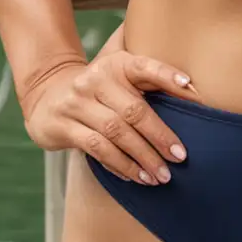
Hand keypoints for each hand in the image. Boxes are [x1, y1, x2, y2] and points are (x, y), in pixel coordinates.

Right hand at [20, 40, 195, 183]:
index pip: (145, 67)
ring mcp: (76, 103)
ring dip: (142, 158)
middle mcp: (94, 80)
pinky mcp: (63, 126)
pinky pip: (96, 149)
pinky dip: (119, 165)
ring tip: (161, 175)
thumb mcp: (119, 75)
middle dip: (160, 136)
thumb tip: (194, 90)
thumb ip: (149, 79)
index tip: (193, 90)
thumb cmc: (99, 88)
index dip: (168, 76)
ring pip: (115, 133)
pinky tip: (136, 177)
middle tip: (180, 157)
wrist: (47, 94)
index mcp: (115, 64)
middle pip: (133, 110)